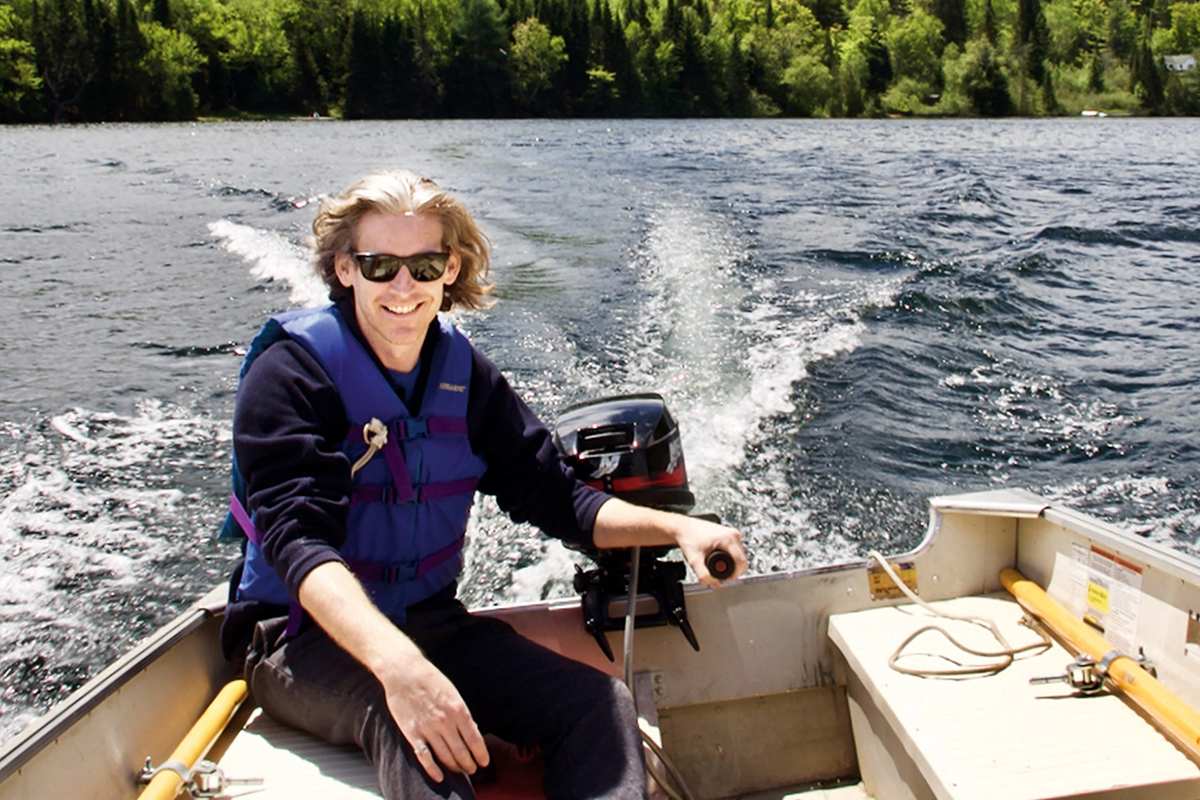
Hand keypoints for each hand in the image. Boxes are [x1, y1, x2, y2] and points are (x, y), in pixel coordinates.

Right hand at [379, 656, 490, 782]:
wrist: (404, 671)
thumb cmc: (431, 680)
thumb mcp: (453, 693)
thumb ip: (462, 713)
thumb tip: (472, 731)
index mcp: (459, 710)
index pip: (475, 740)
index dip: (481, 754)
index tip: (484, 762)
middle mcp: (445, 722)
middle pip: (461, 752)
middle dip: (469, 764)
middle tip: (472, 769)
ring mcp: (428, 728)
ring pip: (445, 756)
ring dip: (455, 767)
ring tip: (460, 771)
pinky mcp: (412, 733)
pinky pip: (424, 756)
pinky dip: (432, 769)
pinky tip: (439, 777)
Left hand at [672, 515, 747, 587]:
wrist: (684, 528)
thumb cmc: (689, 539)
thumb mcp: (694, 560)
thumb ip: (704, 575)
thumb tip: (716, 584)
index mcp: (727, 539)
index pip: (741, 562)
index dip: (734, 575)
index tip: (725, 579)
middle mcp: (733, 534)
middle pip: (742, 560)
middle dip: (733, 571)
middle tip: (720, 575)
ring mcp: (733, 533)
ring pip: (740, 555)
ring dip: (733, 564)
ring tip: (718, 566)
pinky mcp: (731, 534)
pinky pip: (737, 550)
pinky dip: (731, 558)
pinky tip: (720, 559)